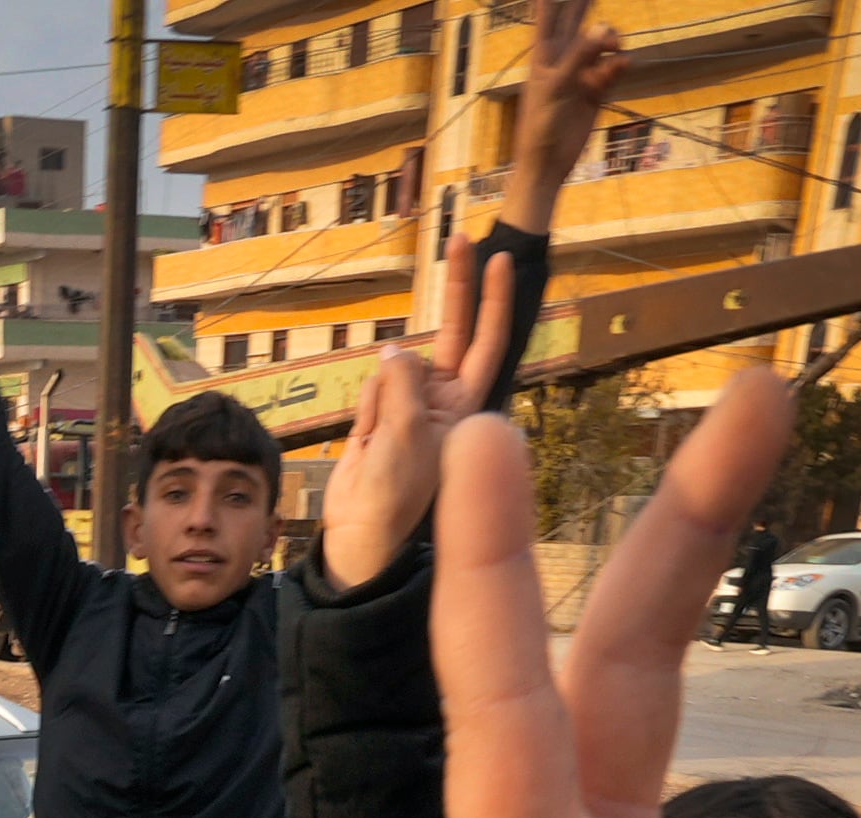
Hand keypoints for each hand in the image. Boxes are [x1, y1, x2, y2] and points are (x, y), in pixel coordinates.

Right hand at [314, 242, 519, 589]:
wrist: (362, 536)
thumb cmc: (398, 495)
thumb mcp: (407, 431)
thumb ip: (402, 381)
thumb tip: (393, 349)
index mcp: (467, 407)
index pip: (486, 343)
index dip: (491, 301)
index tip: (499, 258)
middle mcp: (444, 401)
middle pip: (450, 334)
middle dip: (455, 289)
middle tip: (459, 238)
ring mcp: (411, 408)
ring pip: (390, 368)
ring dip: (379, 399)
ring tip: (380, 446)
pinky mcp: (380, 418)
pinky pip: (368, 391)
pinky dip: (362, 413)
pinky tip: (364, 448)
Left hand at [502, 0, 628, 216]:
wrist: (548, 162)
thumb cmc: (541, 124)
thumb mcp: (557, 85)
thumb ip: (579, 55)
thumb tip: (601, 28)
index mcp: (543, 55)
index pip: (547, 18)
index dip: (551, 2)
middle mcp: (562, 60)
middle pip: (576, 23)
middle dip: (585, 5)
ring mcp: (580, 74)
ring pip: (600, 46)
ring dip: (610, 41)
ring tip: (617, 45)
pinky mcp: (596, 92)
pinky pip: (611, 70)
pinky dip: (618, 65)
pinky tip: (624, 63)